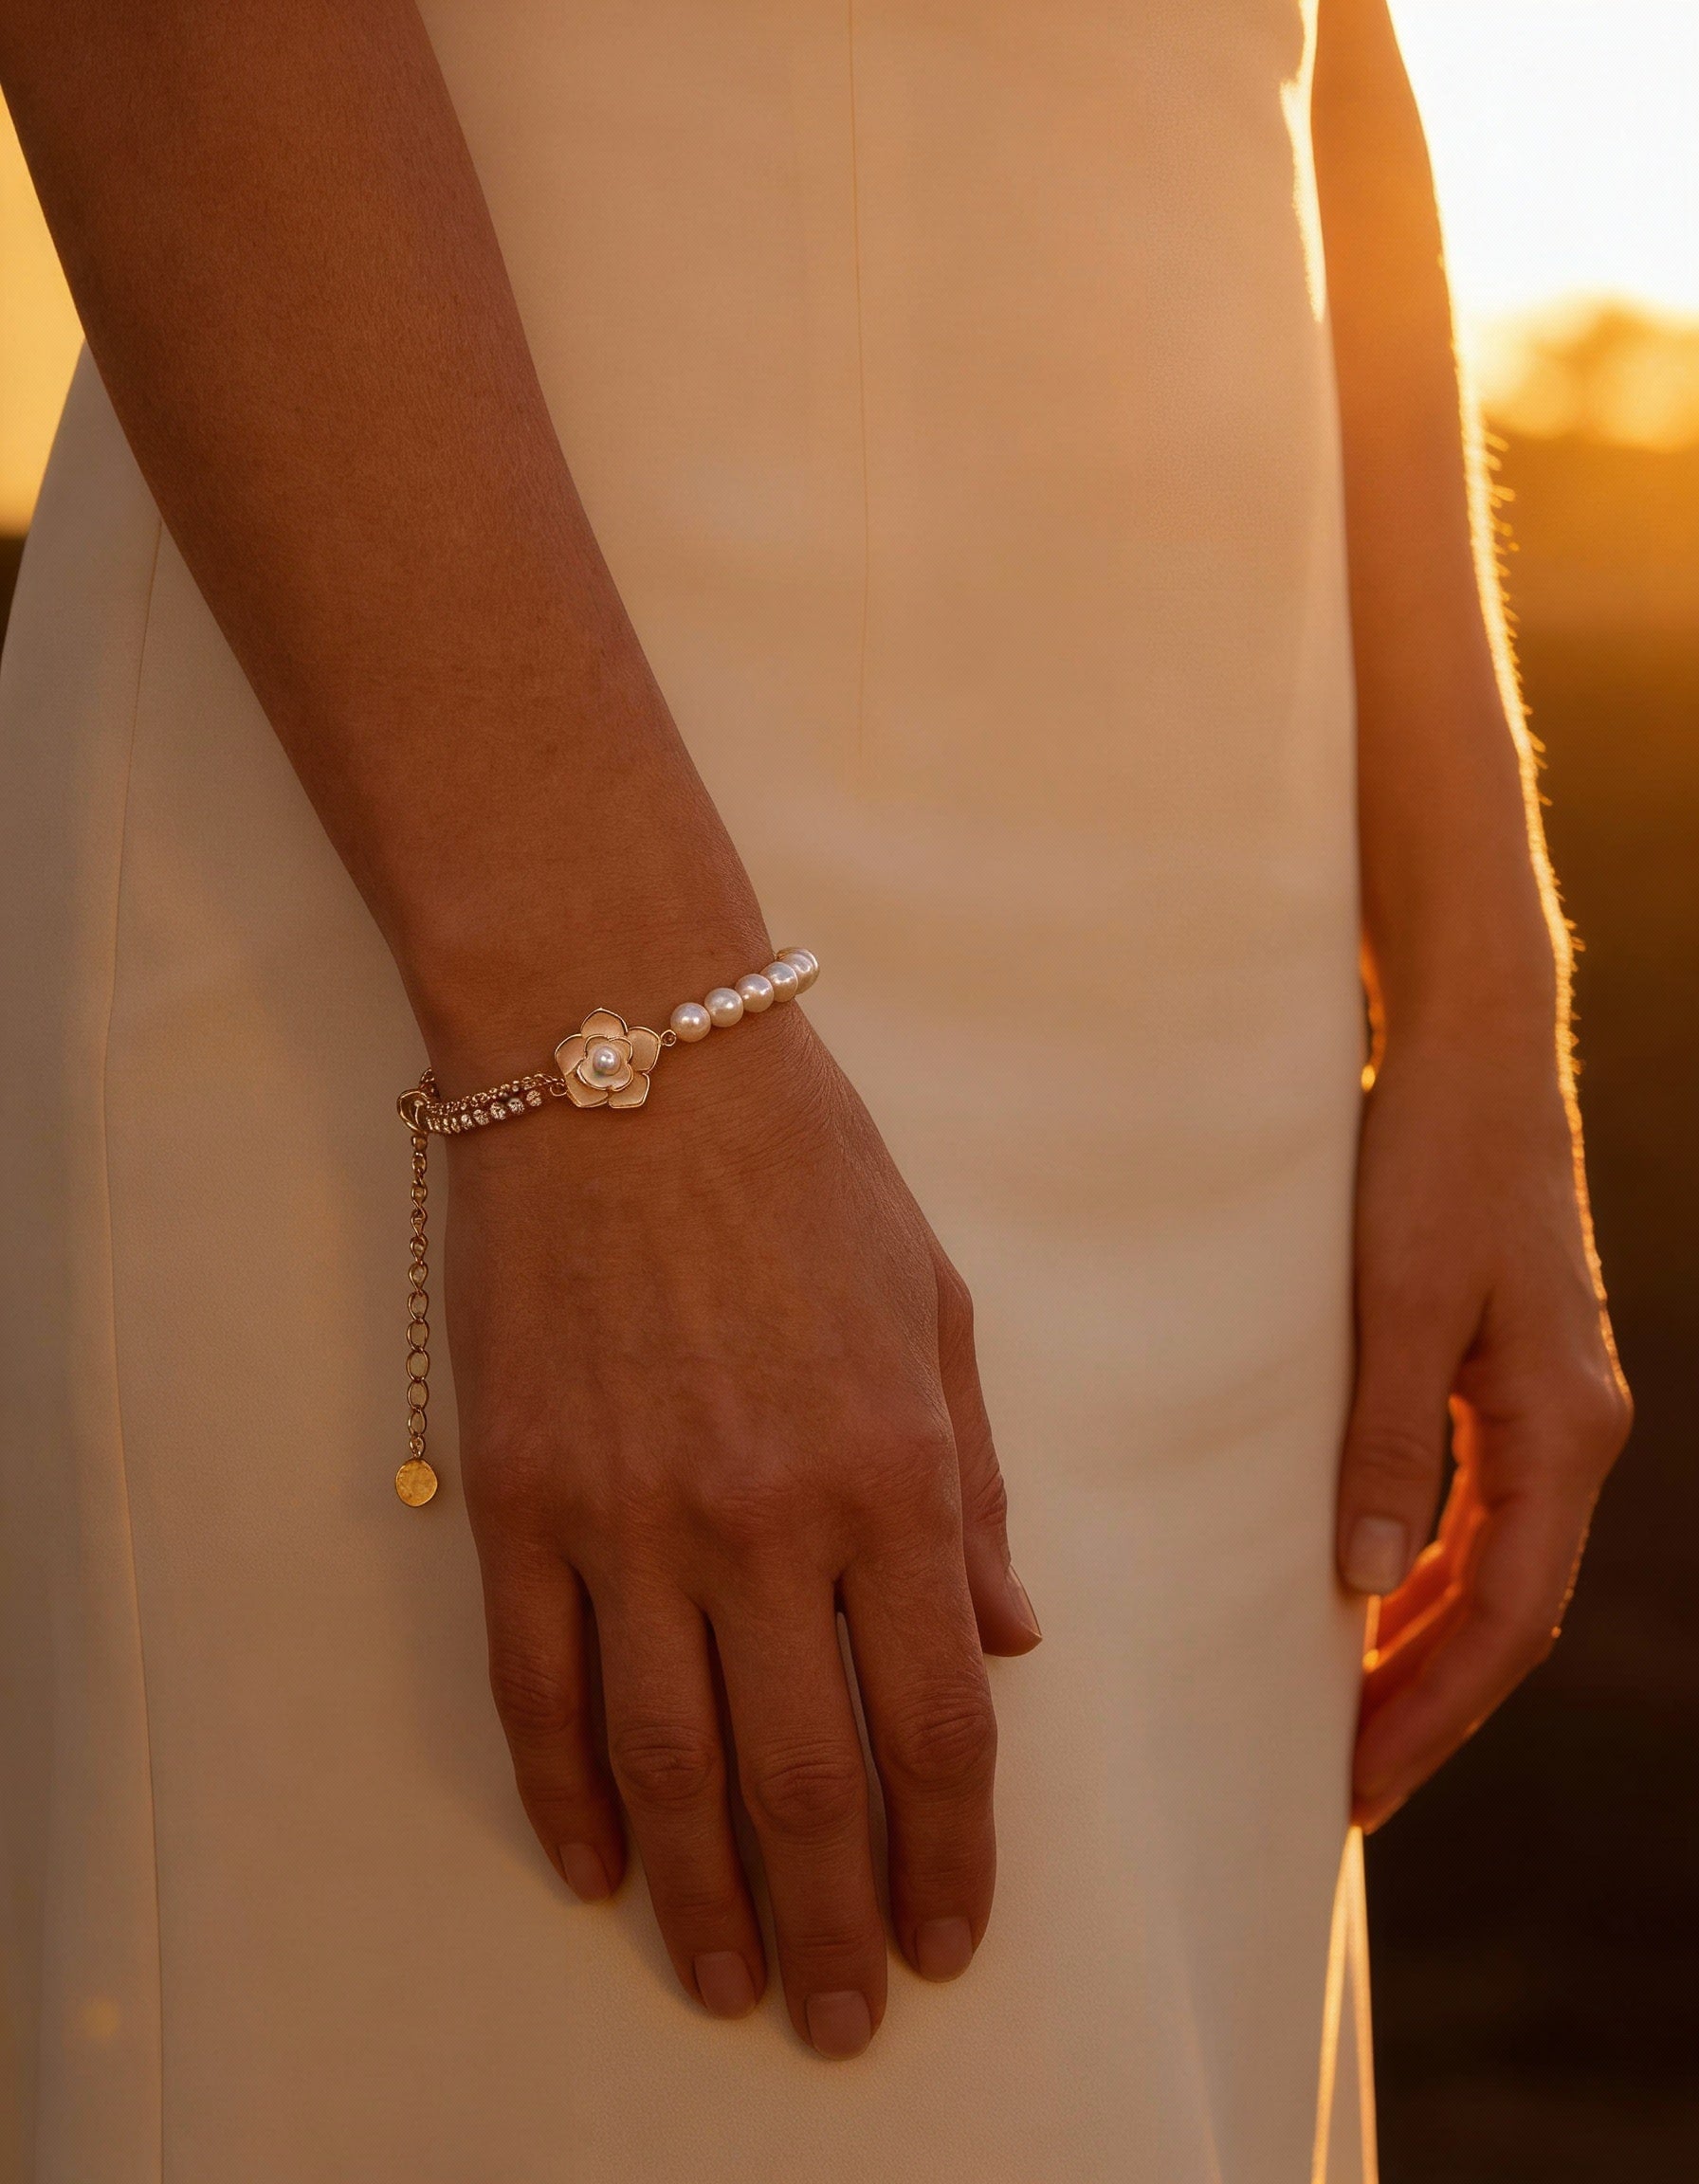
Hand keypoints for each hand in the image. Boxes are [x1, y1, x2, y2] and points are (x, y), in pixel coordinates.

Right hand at [438, 1004, 1040, 2056]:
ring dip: (701, 1895)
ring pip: (665, 1760)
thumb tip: (1009, 1639)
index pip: (937, 1720)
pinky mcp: (519, 1491)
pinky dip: (561, 1794)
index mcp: (895, 1469)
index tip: (951, 1941)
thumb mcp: (937, 1309)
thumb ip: (974, 1486)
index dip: (950, 1854)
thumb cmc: (805, 1169)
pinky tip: (593, 1869)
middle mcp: (767, 1516)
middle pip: (806, 1776)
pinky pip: (535, 1682)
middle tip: (838, 2024)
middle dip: (834, 1922)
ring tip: (725, 1985)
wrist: (623, 1050)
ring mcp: (628, 1511)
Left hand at [1336, 1033, 1630, 1829]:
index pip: (1502, 1616)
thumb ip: (1387, 1442)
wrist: (1472, 1053)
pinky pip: (1476, 1512)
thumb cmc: (1432, 1162)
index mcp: (1560, 1428)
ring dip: (1425, 1649)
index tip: (1356, 1790)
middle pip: (1506, 1610)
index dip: (1431, 1712)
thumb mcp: (1398, 1302)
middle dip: (1429, 1706)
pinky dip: (1424, 1573)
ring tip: (1348, 1726)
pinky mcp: (1507, 1377)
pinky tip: (1366, 1604)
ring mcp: (1546, 1405)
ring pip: (1493, 1568)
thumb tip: (1360, 1587)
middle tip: (1343, 1793)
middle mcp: (1571, 1431)